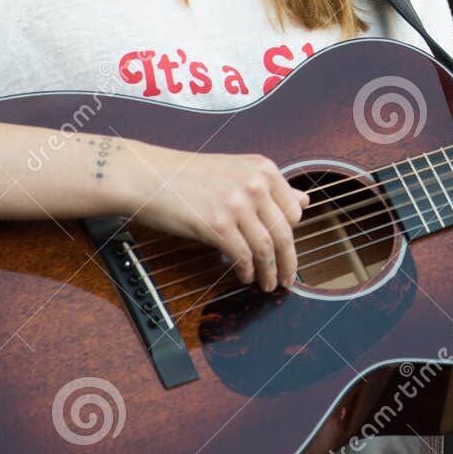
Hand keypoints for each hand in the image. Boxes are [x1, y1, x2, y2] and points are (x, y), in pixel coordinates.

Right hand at [124, 147, 309, 291]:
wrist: (148, 176)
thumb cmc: (188, 175)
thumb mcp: (236, 171)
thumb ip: (270, 187)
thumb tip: (304, 199)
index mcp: (263, 169)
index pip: (294, 210)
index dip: (293, 235)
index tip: (290, 250)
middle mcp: (254, 184)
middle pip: (284, 232)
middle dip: (289, 262)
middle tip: (288, 279)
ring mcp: (237, 204)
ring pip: (266, 248)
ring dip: (270, 272)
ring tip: (268, 284)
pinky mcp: (217, 225)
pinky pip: (243, 256)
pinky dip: (247, 271)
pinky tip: (245, 276)